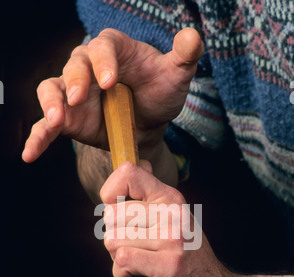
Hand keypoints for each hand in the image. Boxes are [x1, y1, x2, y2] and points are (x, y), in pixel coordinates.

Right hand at [22, 28, 202, 162]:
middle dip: (76, 80)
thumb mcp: (175, 76)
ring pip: (53, 89)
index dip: (104, 60)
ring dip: (52, 103)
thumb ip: (184, 57)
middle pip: (74, 64)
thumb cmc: (159, 93)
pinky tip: (30, 154)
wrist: (147, 123)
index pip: (104, 46)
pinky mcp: (67, 119)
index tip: (110, 80)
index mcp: (115, 51)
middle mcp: (88, 67)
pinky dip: (37, 138)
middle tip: (80, 98)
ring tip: (57, 120)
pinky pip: (47, 125)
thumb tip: (193, 36)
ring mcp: (74, 93)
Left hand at [100, 161, 230, 276]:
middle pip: (110, 215)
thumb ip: (152, 196)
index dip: (110, 192)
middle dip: (113, 236)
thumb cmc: (188, 254)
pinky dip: (122, 274)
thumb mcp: (175, 217)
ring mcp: (171, 239)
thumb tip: (135, 164)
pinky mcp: (168, 265)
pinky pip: (122, 261)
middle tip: (134, 247)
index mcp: (170, 198)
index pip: (127, 173)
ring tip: (138, 262)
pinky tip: (136, 275)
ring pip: (112, 240)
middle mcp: (172, 213)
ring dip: (117, 258)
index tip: (117, 210)